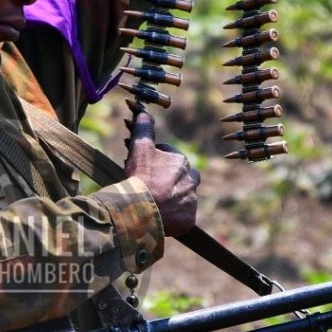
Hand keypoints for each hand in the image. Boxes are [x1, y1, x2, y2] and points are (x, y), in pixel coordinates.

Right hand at [124, 110, 199, 236]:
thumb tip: (144, 112)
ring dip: (172, 198)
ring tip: (155, 203)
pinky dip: (174, 216)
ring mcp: (191, 201)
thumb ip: (144, 129)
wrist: (141, 211)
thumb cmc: (140, 178)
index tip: (145, 170)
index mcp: (182, 161)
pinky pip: (183, 216)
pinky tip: (161, 216)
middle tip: (152, 187)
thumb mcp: (139, 149)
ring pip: (183, 197)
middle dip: (169, 180)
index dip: (156, 162)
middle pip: (181, 177)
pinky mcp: (189, 219)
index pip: (170, 157)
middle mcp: (191, 180)